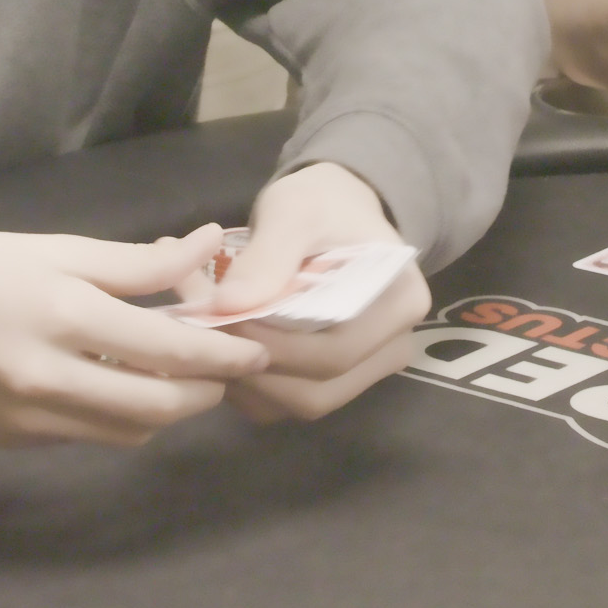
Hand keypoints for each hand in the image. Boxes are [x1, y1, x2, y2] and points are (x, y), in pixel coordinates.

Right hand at [0, 224, 270, 446]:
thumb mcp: (59, 248)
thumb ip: (139, 261)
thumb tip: (207, 242)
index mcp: (65, 315)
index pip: (170, 350)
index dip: (224, 355)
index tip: (256, 349)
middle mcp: (48, 376)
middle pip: (158, 407)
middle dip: (205, 392)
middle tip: (224, 369)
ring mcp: (26, 418)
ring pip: (126, 432)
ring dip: (164, 410)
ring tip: (177, 376)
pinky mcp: (10, 441)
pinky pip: (85, 437)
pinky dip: (116, 416)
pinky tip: (120, 384)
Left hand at [201, 163, 431, 422]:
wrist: (336, 210)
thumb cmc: (321, 204)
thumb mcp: (294, 210)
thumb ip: (267, 256)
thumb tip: (228, 306)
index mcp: (400, 302)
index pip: (337, 352)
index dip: (276, 348)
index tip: (225, 322)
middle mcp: (395, 346)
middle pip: (321, 389)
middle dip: (256, 369)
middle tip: (207, 337)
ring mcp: (368, 368)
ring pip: (302, 402)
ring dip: (248, 382)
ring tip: (209, 341)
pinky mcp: (338, 378)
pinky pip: (290, 401)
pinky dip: (250, 386)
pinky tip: (224, 350)